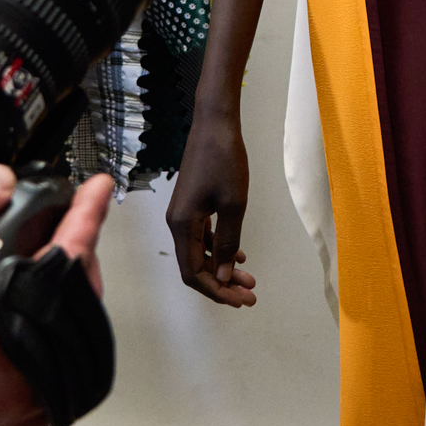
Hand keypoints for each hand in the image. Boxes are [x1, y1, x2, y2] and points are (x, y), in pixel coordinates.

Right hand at [0, 165, 113, 425]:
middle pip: (77, 322)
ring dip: (59, 322)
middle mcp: (9, 395)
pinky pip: (22, 398)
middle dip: (79, 270)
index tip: (97, 192)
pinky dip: (29, 362)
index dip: (86, 218)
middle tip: (73, 233)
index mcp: (11, 354)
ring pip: (55, 368)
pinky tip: (9, 340)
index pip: (69, 270)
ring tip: (49, 282)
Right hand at [166, 112, 255, 306]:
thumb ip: (227, 242)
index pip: (192, 272)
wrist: (215, 124)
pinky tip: (238, 254)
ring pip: (200, 252)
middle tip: (249, 295)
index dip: (215, 291)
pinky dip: (218, 249)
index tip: (240, 300)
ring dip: (222, 268)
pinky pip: (202, 236)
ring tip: (248, 279)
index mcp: (181, 225)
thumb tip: (222, 276)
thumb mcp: (233, 205)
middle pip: (195, 266)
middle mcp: (177, 223)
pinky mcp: (192, 204)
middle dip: (221, 284)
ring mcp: (183, 214)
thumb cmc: (224, 161)